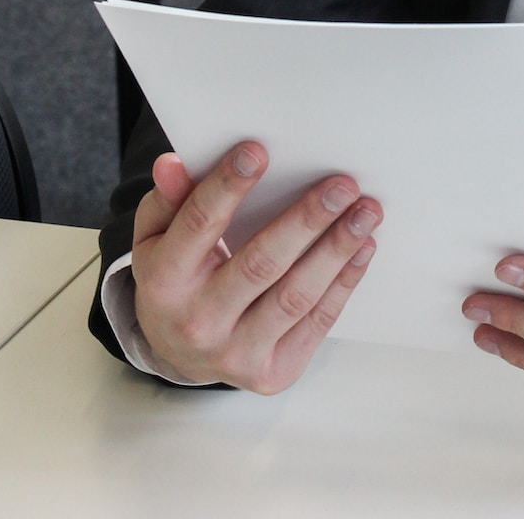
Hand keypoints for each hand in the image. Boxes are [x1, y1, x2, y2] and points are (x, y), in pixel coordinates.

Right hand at [129, 141, 381, 392]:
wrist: (180, 354)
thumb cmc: (175, 278)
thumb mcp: (157, 237)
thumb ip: (169, 198)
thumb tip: (174, 162)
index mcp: (163, 282)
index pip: (199, 226)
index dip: (227, 187)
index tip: (258, 151)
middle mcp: (197, 322)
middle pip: (260, 264)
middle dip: (306, 221)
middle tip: (342, 185)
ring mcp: (235, 353)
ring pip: (296, 297)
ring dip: (337, 250)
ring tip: (366, 212)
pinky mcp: (272, 372)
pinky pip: (317, 321)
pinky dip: (344, 282)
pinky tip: (362, 247)